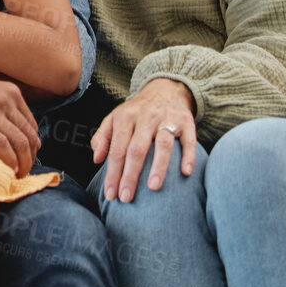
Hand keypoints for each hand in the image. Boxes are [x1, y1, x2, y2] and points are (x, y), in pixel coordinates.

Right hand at [0, 66, 38, 174]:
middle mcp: (3, 98)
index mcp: (9, 91)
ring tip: (15, 177)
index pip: (31, 126)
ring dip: (22, 165)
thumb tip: (15, 133)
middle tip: (22, 174)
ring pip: (19, 144)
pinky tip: (6, 171)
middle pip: (29, 137)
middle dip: (29, 160)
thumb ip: (0, 106)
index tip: (25, 161)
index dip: (32, 148)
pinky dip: (9, 163)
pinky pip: (2, 147)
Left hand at [92, 77, 197, 201]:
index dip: (113, 173)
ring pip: (163, 144)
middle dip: (130, 175)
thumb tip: (96, 159)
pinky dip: (188, 155)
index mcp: (125, 117)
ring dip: (158, 167)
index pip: (117, 149)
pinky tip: (185, 172)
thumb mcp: (115, 118)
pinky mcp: (187, 121)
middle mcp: (145, 117)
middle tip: (126, 197)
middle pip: (136, 149)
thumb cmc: (137, 111)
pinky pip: (189, 139)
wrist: (165, 89)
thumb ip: (103, 137)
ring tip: (153, 188)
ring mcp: (167, 119)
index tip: (110, 194)